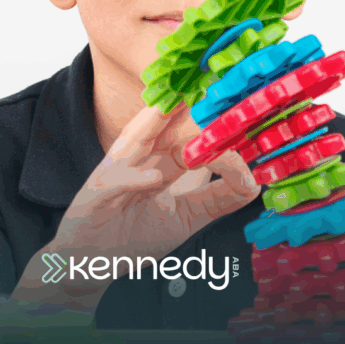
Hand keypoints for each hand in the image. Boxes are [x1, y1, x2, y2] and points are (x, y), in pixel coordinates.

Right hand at [47, 102, 260, 291]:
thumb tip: (253, 180)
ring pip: (134, 142)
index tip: (240, 115)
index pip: (188, 135)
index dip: (211, 125)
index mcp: (160, 160)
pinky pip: (116, 184)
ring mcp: (115, 175)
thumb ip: (219, 198)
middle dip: (182, 102)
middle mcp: (138, 160)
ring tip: (173, 103)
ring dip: (152, 122)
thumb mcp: (188, 217)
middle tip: (205, 79)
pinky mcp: (95, 198)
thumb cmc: (136, 235)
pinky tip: (154, 178)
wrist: (90, 265)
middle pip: (161, 126)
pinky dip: (134, 179)